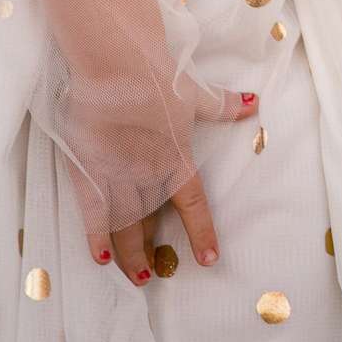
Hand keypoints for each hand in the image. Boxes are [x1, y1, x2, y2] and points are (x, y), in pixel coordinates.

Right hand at [59, 67, 258, 286]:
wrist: (115, 64)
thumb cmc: (156, 75)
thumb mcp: (195, 92)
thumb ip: (222, 106)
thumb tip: (254, 103)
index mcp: (176, 159)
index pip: (193, 205)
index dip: (201, 233)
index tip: (208, 259)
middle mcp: (148, 175)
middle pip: (150, 223)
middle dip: (151, 253)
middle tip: (153, 276)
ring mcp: (116, 175)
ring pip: (123, 226)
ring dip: (129, 254)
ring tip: (135, 276)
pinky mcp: (88, 170)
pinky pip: (93, 213)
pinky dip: (95, 237)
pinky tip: (100, 259)